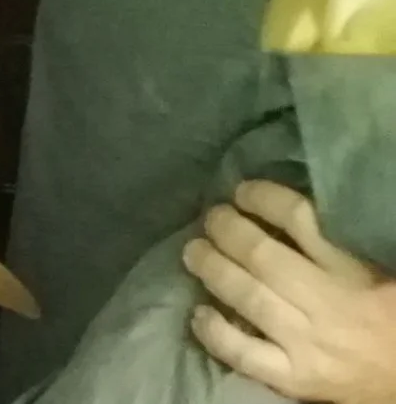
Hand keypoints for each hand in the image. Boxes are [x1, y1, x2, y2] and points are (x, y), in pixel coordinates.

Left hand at [183, 180, 395, 403]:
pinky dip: (215, 333)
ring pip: (247, 297)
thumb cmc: (388, 316)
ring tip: (193, 251)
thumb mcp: (374, 270)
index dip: (263, 198)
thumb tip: (285, 209)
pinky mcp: (295, 379)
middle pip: (262, 257)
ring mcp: (306, 344)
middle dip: (227, 230)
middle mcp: (326, 304)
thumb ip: (337, 242)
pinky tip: (198, 314)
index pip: (299, 218)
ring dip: (212, 268)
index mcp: (352, 271)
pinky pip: (244, 354)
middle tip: (211, 217)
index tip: (242, 190)